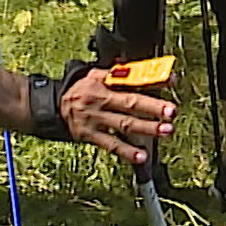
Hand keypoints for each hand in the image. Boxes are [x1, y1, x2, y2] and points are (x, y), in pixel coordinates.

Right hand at [57, 68, 177, 164]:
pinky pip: (110, 144)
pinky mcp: (90, 135)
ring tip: (166, 131)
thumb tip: (149, 69)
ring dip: (147, 128)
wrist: (54, 106)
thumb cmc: (82, 89)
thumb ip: (121, 73)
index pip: (131, 78)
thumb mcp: (97, 74)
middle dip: (153, 107)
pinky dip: (126, 151)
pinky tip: (141, 156)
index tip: (171, 80)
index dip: (151, 80)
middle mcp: (100, 99)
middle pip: (130, 102)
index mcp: (103, 81)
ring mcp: (95, 118)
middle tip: (172, 111)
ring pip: (124, 124)